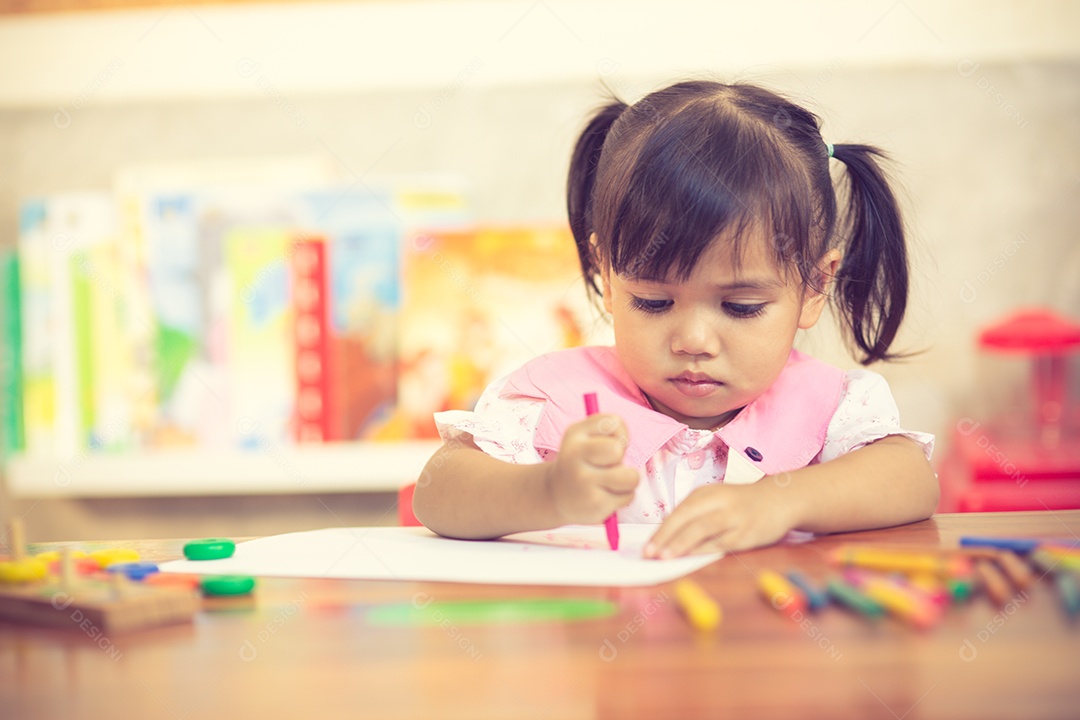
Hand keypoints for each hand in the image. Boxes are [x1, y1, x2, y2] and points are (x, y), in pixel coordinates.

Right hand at [544, 414, 638, 524]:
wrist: (556, 495)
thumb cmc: (579, 459)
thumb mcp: (584, 434)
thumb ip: (608, 426)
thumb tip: (624, 439)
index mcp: (573, 437)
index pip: (612, 423)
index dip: (620, 433)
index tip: (610, 442)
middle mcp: (574, 459)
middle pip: (617, 450)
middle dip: (621, 456)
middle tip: (610, 463)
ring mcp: (585, 484)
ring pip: (631, 477)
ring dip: (628, 479)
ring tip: (612, 479)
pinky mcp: (597, 506)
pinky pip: (629, 496)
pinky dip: (623, 495)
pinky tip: (606, 494)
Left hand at [643, 479, 797, 557]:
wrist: (780, 499)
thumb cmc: (741, 503)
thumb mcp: (716, 500)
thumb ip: (694, 514)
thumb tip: (665, 538)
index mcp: (706, 493)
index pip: (678, 512)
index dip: (661, 530)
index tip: (646, 546)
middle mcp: (719, 502)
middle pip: (687, 518)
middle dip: (665, 537)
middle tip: (650, 553)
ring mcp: (734, 517)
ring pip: (703, 529)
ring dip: (682, 543)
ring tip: (665, 557)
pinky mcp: (747, 533)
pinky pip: (722, 543)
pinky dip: (704, 551)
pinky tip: (691, 558)